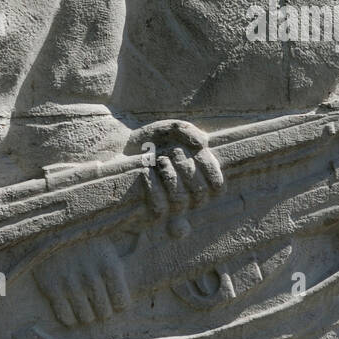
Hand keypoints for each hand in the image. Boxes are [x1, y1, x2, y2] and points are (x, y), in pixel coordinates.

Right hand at [34, 238, 128, 326]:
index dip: (119, 303)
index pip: (122, 302)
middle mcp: (91, 277)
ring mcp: (70, 284)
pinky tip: (70, 307)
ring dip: (86, 314)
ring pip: (85, 317)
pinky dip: (69, 317)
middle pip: (104, 313)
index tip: (114, 299)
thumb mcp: (107, 249)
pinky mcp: (51, 288)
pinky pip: (65, 316)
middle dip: (103, 309)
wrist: (51, 230)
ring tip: (85, 305)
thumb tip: (135, 284)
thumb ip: (117, 269)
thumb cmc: (85, 241)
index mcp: (109, 266)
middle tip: (98, 302)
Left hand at [127, 120, 224, 235]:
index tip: (199, 154)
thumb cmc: (152, 138)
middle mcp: (187, 193)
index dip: (212, 174)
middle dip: (187, 169)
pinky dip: (153, 187)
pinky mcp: (151, 209)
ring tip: (159, 159)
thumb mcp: (171, 129)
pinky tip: (146, 171)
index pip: (217, 187)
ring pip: (180, 201)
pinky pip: (159, 208)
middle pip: (199, 193)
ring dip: (171, 177)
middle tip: (173, 151)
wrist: (121, 147)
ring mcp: (169, 203)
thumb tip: (202, 145)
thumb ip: (188, 131)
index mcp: (199, 176)